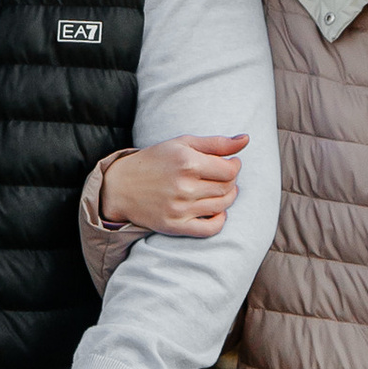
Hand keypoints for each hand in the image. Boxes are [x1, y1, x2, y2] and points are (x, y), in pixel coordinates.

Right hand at [95, 133, 248, 234]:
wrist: (121, 186)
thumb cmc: (155, 161)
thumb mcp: (182, 143)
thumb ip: (216, 143)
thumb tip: (246, 139)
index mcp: (187, 162)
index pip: (230, 170)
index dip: (234, 166)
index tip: (228, 163)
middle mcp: (184, 186)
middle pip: (228, 188)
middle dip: (230, 181)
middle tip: (220, 176)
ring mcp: (179, 209)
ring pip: (222, 207)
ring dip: (227, 198)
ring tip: (217, 190)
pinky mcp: (175, 226)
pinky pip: (210, 229)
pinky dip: (219, 220)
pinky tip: (215, 211)